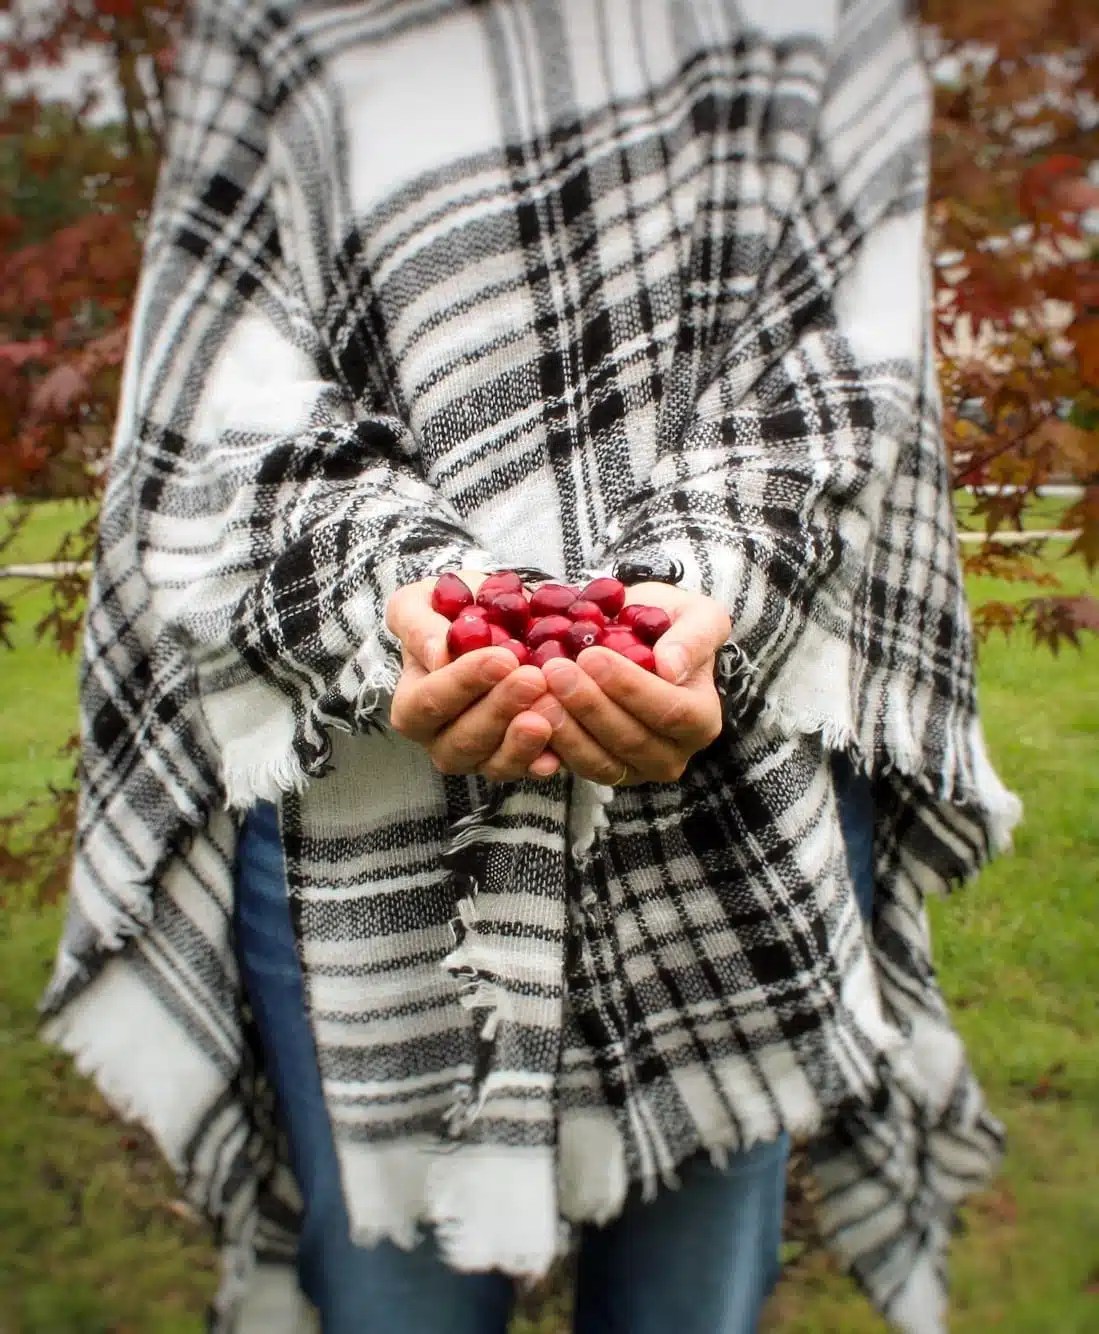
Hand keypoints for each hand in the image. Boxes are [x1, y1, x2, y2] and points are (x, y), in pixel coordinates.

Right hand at [386, 574, 563, 780]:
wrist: (498, 622)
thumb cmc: (453, 611)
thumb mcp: (423, 602)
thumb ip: (420, 624)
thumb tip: (437, 655)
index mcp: (412, 704)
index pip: (428, 702)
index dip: (463, 683)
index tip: (502, 658)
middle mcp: (440, 739)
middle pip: (462, 740)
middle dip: (499, 710)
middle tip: (533, 679)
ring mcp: (479, 756)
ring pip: (494, 763)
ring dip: (522, 741)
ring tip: (550, 708)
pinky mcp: (514, 762)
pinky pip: (527, 770)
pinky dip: (543, 759)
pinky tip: (558, 750)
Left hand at [538, 583, 729, 784]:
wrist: (632, 638)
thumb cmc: (666, 624)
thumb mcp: (695, 615)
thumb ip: (694, 637)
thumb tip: (672, 668)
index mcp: (700, 719)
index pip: (670, 711)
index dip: (630, 687)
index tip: (592, 655)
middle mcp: (670, 755)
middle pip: (630, 740)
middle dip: (590, 705)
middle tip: (554, 669)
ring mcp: (632, 771)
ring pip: (598, 762)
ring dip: (565, 729)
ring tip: (537, 692)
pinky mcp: (595, 771)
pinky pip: (571, 767)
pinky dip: (546, 746)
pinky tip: (525, 717)